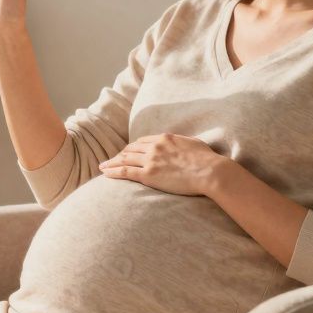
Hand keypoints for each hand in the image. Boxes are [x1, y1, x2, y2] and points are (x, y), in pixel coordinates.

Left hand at [98, 133, 235, 197]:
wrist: (210, 171)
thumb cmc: (207, 160)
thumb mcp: (193, 144)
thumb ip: (182, 144)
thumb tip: (182, 146)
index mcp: (165, 138)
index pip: (143, 141)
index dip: (133, 147)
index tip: (127, 152)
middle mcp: (154, 147)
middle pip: (131, 149)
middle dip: (120, 154)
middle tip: (112, 160)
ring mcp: (150, 160)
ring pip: (124, 159)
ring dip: (112, 163)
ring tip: (103, 167)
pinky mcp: (148, 174)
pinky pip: (125, 171)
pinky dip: (113, 171)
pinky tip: (105, 173)